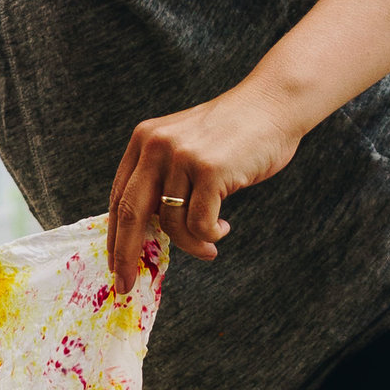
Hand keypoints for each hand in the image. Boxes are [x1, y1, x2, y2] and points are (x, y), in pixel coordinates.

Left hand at [105, 84, 310, 296]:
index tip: (115, 267)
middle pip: (130, 214)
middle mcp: (156, 145)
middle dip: (126, 256)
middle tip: (127, 285)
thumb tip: (143, 234)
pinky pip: (200, 224)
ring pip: (171, 224)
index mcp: (144, 140)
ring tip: (210, 245)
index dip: (114, 237)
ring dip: (192, 244)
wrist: (274, 104)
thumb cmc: (233, 135)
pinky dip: (211, 235)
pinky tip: (224, 227)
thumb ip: (162, 179)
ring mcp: (182, 156)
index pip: (119, 198)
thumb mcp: (185, 148)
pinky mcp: (209, 169)